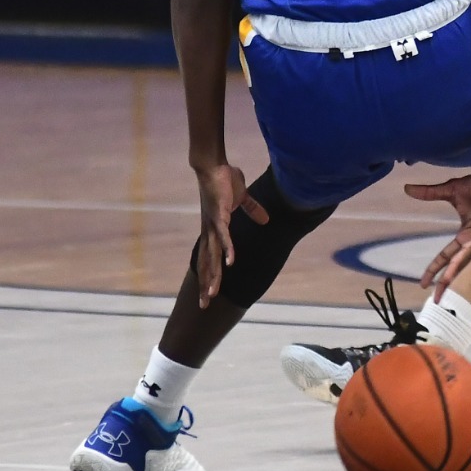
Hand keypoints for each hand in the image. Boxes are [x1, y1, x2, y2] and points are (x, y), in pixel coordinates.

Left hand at [192, 163, 269, 308]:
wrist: (212, 165)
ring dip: (213, 274)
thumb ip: (253, 210)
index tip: (207, 297)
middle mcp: (210, 232)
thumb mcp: (242, 199)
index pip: (210, 259)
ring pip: (212, 256)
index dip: (208, 278)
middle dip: (205, 285)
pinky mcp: (219, 215)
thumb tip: (266, 219)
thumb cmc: (225, 180)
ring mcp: (213, 225)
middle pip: (207, 264)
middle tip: (204, 306)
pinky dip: (227, 250)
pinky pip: (224, 236)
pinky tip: (230, 263)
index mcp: (214, 230)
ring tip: (213, 293)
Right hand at [404, 168, 470, 298]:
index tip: (423, 283)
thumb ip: (430, 193)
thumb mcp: (451, 191)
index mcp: (465, 234)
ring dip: (458, 268)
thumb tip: (407, 188)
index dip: (435, 269)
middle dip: (445, 280)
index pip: (446, 256)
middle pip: (456, 263)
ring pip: (470, 256)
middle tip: (435, 297)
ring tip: (447, 281)